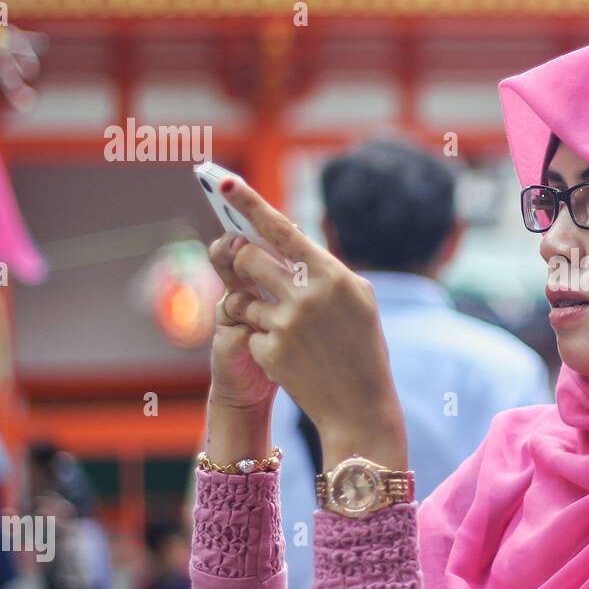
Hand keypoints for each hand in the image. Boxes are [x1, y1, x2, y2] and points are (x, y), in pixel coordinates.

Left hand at [215, 176, 407, 470]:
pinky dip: (262, 340)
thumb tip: (287, 242)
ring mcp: (287, 323)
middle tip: (253, 274)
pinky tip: (289, 357)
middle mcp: (307, 294)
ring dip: (250, 306)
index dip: (250, 204)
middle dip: (243, 263)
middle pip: (248, 258)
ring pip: (240, 297)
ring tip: (280, 325)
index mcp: (332, 275)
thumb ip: (324, 269)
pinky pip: (249, 331)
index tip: (226, 182)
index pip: (282, 230)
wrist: (361, 406)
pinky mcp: (270, 350)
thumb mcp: (358, 300)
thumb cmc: (363, 348)